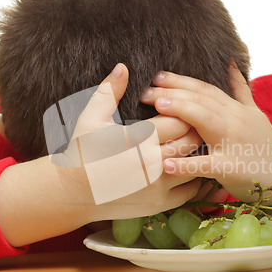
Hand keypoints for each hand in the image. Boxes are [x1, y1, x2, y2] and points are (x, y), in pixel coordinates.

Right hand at [60, 64, 201, 218]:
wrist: (72, 192)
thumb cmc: (82, 152)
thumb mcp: (91, 117)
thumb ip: (110, 91)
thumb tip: (123, 67)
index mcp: (138, 139)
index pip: (178, 121)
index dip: (184, 112)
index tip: (182, 108)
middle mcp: (152, 164)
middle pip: (191, 142)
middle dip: (195, 130)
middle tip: (195, 123)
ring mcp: (157, 187)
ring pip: (195, 166)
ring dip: (198, 154)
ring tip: (196, 144)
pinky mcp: (159, 204)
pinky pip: (189, 191)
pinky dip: (194, 179)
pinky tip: (190, 167)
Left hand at [140, 63, 271, 204]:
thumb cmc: (264, 142)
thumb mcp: (253, 111)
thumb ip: (239, 88)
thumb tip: (230, 62)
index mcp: (233, 109)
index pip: (204, 89)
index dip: (180, 81)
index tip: (157, 76)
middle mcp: (233, 120)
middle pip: (201, 100)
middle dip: (172, 93)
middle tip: (145, 91)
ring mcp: (233, 142)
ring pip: (206, 121)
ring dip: (182, 112)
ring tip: (158, 108)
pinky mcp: (232, 167)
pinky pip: (208, 164)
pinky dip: (187, 164)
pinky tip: (166, 165)